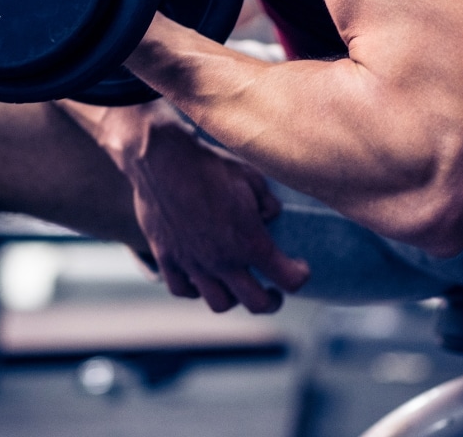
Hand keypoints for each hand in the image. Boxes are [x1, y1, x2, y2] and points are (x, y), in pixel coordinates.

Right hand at [63, 99, 309, 313]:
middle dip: (271, 300)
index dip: (299, 275)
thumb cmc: (209, 164)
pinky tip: (200, 277)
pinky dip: (194, 289)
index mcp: (250, 242)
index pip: (289, 279)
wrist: (162, 159)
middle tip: (273, 290)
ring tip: (235, 284)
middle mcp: (223, 260)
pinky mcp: (166, 256)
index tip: (299, 267)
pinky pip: (182, 289)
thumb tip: (270, 214)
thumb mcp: (250, 176)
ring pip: (219, 303)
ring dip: (233, 297)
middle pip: (256, 303)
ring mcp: (192, 262)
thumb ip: (266, 202)